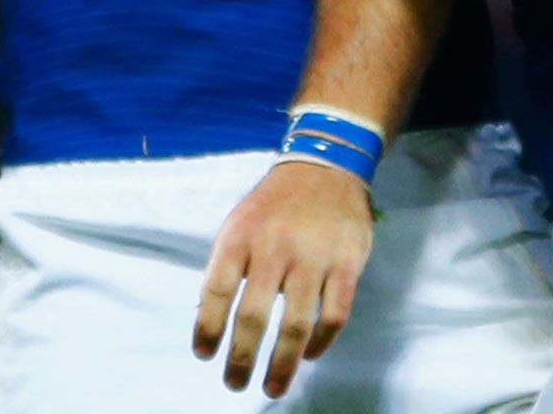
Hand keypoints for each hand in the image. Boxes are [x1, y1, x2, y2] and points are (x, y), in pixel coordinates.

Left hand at [194, 158, 374, 397]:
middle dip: (240, 359)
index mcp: (241, 236)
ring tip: (272, 387)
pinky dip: (321, 342)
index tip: (204, 355)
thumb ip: (228, 266)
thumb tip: (212, 322)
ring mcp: (314, 256)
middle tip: (234, 384)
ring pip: (296, 324)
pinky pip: (334, 314)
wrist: (327, 165)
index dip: (206, 329)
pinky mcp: (347, 262)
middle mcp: (274, 247)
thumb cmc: (274, 203)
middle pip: (253, 317)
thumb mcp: (239, 222)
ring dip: (281, 364)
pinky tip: (309, 354)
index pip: (216, 291)